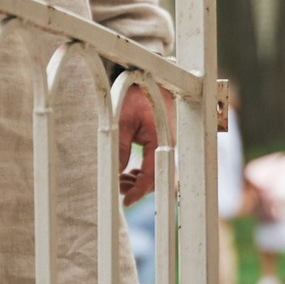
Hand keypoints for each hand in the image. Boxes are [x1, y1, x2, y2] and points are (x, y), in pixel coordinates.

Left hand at [116, 83, 159, 204]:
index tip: (126, 202)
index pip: (152, 175)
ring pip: (156, 173)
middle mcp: (168, 145)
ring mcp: (167, 145)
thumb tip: (116, 172)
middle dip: (137, 188)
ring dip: (139, 181)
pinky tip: (130, 172)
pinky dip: (143, 172)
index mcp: (161, 140)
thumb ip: (120, 147)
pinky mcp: (163, 143)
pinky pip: (156, 164)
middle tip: (118, 186)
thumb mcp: (122, 121)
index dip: (139, 192)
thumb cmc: (136, 98)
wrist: (149, 81)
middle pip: (156, 178)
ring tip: (121, 179)